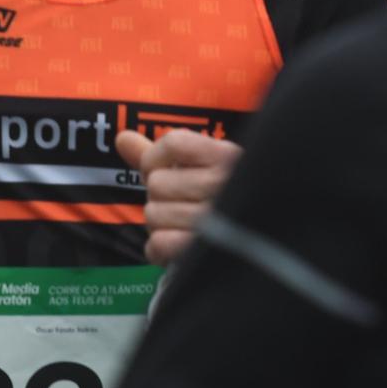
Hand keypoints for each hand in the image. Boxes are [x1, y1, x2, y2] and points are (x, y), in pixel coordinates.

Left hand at [115, 128, 241, 264]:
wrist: (265, 243)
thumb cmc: (230, 198)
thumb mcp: (207, 168)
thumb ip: (161, 154)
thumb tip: (121, 138)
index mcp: (228, 157)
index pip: (173, 143)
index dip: (157, 159)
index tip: (168, 170)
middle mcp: (223, 183)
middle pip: (156, 183)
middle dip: (162, 198)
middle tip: (182, 206)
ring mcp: (215, 218)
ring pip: (153, 214)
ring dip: (162, 225)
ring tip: (184, 228)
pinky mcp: (203, 250)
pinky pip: (159, 243)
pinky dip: (162, 249)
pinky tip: (179, 247)